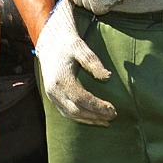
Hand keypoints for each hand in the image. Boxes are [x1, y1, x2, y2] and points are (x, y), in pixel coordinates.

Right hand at [34, 0, 116, 125]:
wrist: (49, 42)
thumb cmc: (67, 44)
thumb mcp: (81, 48)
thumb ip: (93, 62)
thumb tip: (107, 77)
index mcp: (61, 79)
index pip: (82, 99)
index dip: (98, 107)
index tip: (113, 110)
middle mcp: (54, 90)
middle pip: (76, 111)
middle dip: (95, 116)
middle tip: (113, 116)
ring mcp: (51, 94)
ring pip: (70, 114)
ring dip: (88, 119)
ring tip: (104, 121)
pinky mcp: (51, 95)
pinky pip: (65, 111)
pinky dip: (79, 117)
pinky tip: (90, 117)